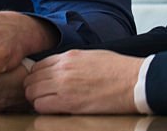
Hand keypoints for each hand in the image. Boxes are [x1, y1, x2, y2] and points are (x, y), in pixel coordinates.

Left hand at [24, 50, 141, 113]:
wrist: (135, 81)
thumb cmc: (118, 69)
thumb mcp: (90, 56)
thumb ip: (71, 62)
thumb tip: (60, 69)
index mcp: (67, 57)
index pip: (37, 66)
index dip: (37, 77)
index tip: (41, 84)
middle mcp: (62, 69)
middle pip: (31, 79)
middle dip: (33, 89)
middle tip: (41, 96)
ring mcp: (64, 85)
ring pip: (33, 93)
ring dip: (36, 100)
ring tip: (47, 104)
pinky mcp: (70, 102)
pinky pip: (43, 106)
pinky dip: (43, 109)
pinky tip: (53, 110)